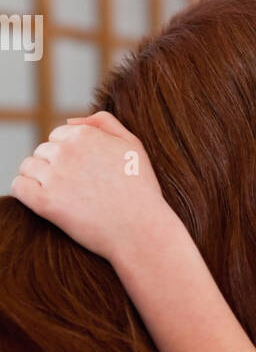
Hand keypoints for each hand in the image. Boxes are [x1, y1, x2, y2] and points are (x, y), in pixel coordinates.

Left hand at [10, 110, 168, 262]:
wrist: (141, 231)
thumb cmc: (140, 190)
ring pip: (28, 167)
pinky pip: (19, 187)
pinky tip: (43, 202)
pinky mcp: (45, 202)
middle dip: (54, 166)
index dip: (68, 155)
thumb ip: (104, 123)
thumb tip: (69, 121)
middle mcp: (67, 152)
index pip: (58, 136)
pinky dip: (26, 192)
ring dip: (38, 179)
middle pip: (42, 151)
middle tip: (75, 189)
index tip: (81, 173)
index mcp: (85, 135)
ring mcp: (54, 176)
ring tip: (62, 197)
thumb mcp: (133, 145)